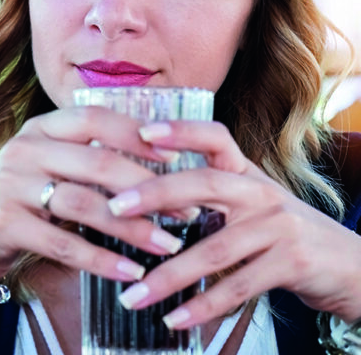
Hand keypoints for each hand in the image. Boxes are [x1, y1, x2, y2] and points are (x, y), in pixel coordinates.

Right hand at [0, 106, 192, 283]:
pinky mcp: (5, 222)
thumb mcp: (49, 163)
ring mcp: (12, 184)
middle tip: (186, 209)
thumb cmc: (22, 195)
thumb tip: (160, 165)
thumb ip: (89, 158)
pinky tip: (129, 271)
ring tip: (168, 245)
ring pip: (84, 204)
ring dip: (132, 227)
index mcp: (41, 128)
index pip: (94, 118)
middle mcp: (25, 149)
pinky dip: (101, 259)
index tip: (177, 155)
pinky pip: (63, 242)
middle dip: (148, 188)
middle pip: (97, 162)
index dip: (137, 134)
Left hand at [108, 120, 360, 326]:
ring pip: (213, 247)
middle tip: (112, 209)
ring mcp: (280, 225)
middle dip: (153, 194)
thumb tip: (142, 200)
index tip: (142, 131)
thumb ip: (210, 198)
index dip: (180, 130)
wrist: (353, 268)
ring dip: (168, 276)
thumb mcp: (251, 205)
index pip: (214, 137)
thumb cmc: (285, 235)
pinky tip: (174, 318)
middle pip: (203, 183)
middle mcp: (262, 191)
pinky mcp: (293, 262)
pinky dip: (202, 305)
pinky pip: (237, 286)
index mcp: (247, 173)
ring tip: (132, 296)